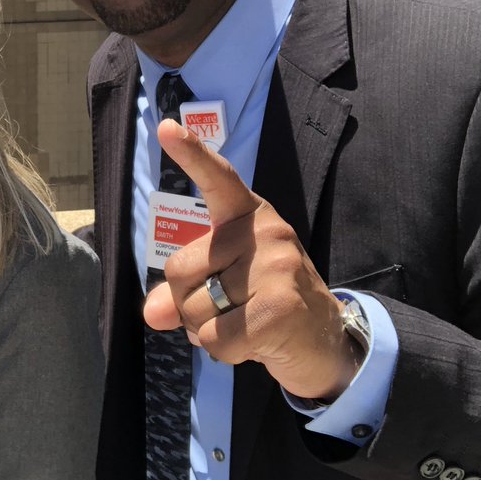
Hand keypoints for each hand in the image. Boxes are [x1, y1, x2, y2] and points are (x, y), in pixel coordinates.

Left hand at [143, 120, 363, 400]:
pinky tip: (252, 344)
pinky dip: (221, 351)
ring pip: (194, 309)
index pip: (219, 180)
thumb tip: (152, 311)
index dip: (191, 154)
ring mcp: (276, 268)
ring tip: (242, 325)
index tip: (165, 127)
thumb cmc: (267, 304)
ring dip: (206, 330)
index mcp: (251, 217)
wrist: (328, 342)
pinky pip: (214, 338)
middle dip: (189, 303)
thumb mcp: (224, 286)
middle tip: (227, 310)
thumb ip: (183, 290)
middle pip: (181, 270)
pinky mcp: (278, 309)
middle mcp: (266, 233)